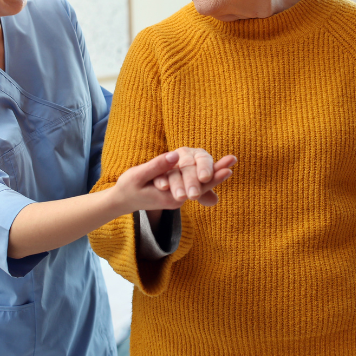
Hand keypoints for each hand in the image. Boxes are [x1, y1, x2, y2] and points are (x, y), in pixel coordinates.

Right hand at [114, 150, 234, 214]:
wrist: (122, 201)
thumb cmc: (128, 187)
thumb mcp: (139, 175)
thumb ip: (158, 166)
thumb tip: (176, 155)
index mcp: (171, 197)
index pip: (197, 186)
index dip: (212, 176)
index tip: (228, 168)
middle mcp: (178, 199)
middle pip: (202, 185)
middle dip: (218, 172)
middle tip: (234, 159)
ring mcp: (178, 197)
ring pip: (199, 185)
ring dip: (214, 172)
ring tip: (230, 162)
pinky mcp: (176, 193)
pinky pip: (193, 184)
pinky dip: (204, 175)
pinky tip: (215, 168)